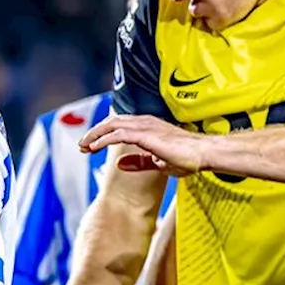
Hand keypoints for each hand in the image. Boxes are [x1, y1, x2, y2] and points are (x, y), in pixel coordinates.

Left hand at [79, 115, 206, 175]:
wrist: (203, 154)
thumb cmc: (187, 157)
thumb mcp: (157, 162)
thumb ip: (138, 162)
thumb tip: (118, 163)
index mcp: (147, 126)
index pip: (119, 124)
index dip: (102, 133)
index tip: (90, 146)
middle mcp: (144, 122)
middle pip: (112, 122)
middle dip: (94, 132)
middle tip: (81, 145)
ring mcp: (145, 126)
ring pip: (112, 125)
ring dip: (95, 135)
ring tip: (84, 146)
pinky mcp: (146, 134)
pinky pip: (118, 134)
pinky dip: (104, 139)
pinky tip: (95, 147)